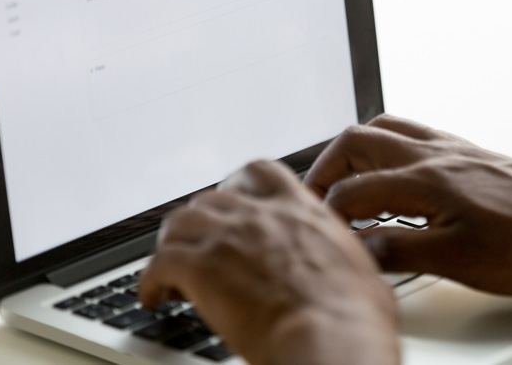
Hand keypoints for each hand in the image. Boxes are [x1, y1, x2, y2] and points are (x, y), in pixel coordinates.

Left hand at [138, 160, 399, 364]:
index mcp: (298, 211)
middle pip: (211, 198)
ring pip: (179, 222)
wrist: (330, 338)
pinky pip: (158, 264)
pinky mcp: (199, 268)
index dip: (240, 185)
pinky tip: (154, 295)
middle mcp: (259, 215)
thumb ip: (342, 259)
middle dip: (202, 220)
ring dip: (173, 242)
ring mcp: (226, 237)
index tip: (233, 201)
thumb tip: (351, 274)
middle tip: (200, 243)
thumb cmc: (353, 316)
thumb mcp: (361, 271)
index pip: (261, 173)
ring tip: (171, 265)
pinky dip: (150, 279)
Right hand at [305, 114, 511, 293]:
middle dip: (326, 169)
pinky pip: (409, 131)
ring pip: (381, 128)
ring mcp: (447, 148)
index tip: (323, 233)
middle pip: (355, 142)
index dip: (328, 214)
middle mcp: (431, 155)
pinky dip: (384, 144)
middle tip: (318, 198)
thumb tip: (359, 247)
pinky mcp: (462, 150)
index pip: (353, 190)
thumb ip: (400, 250)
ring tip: (345, 179)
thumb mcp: (459, 261)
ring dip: (352, 151)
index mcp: (424, 181)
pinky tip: (390, 168)